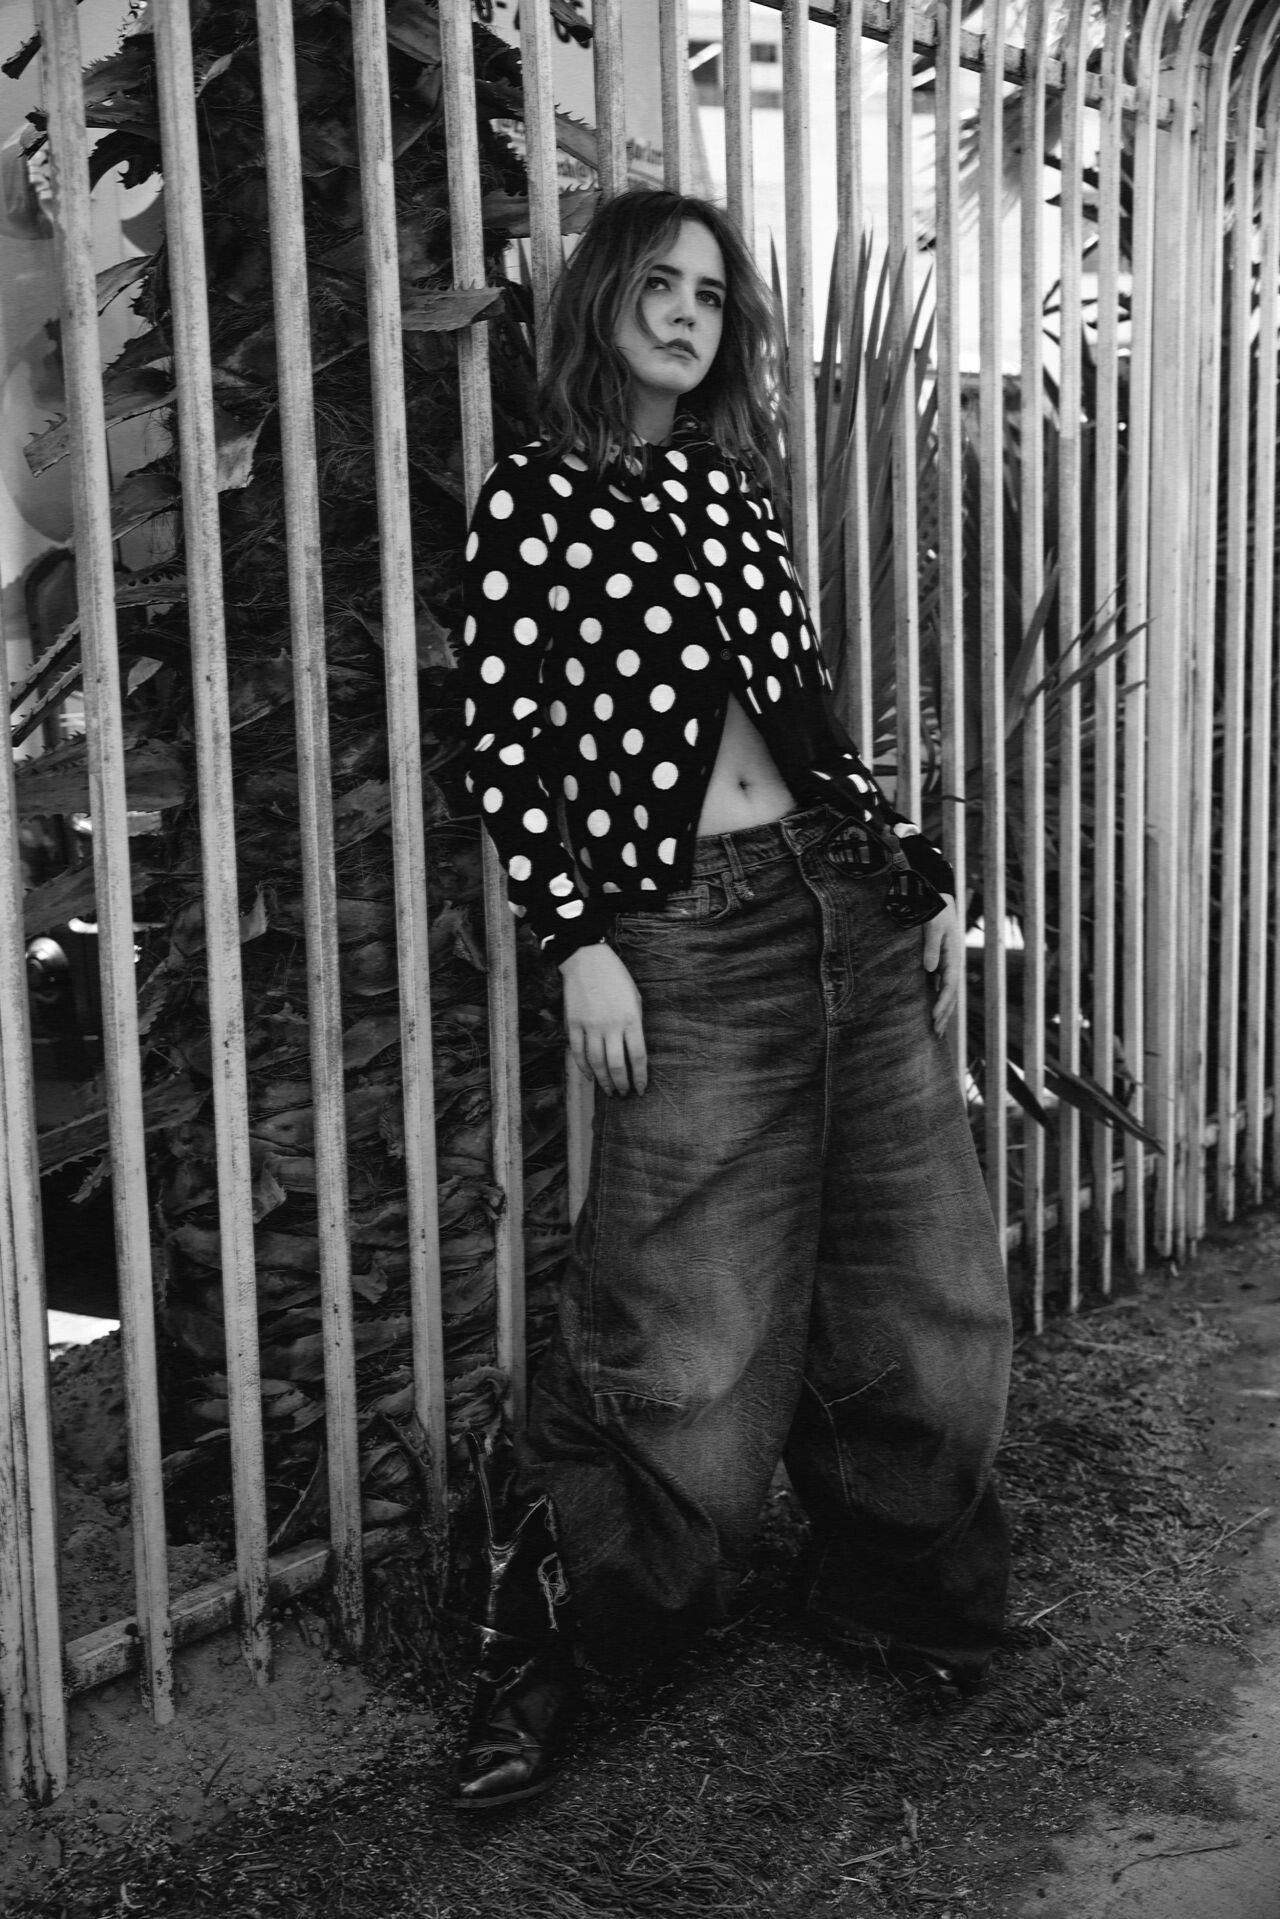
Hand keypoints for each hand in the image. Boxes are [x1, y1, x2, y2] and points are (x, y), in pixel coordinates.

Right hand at [560, 943, 647, 1095]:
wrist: (587, 959)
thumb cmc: (616, 978)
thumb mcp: (635, 998)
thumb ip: (635, 1024)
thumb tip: (633, 1050)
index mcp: (631, 1019)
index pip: (638, 1056)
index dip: (640, 1077)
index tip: (641, 1089)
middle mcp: (610, 1026)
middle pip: (616, 1065)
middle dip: (622, 1084)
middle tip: (624, 1093)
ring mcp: (590, 1026)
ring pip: (596, 1063)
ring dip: (603, 1081)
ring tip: (609, 1091)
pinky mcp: (574, 1024)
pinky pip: (578, 1052)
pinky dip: (584, 1068)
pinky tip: (590, 1076)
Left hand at [921, 895, 962, 1036]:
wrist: (935, 899)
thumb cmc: (934, 909)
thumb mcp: (933, 924)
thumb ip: (932, 945)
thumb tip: (930, 969)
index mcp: (953, 956)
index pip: (950, 985)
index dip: (943, 1002)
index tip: (934, 1017)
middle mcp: (951, 963)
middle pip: (949, 993)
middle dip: (944, 1014)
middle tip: (936, 1033)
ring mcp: (944, 964)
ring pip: (944, 992)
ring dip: (941, 1010)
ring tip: (936, 1030)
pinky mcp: (936, 963)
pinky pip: (936, 985)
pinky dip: (934, 999)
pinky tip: (930, 1011)